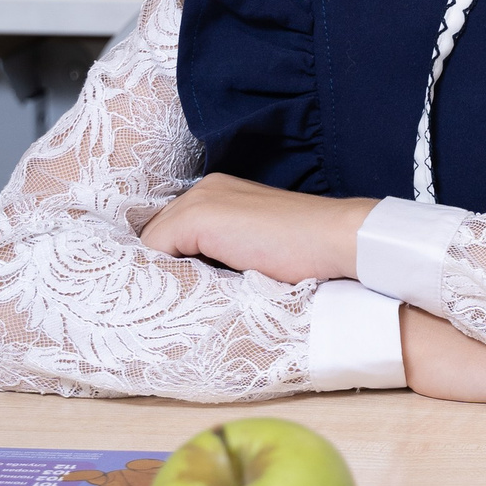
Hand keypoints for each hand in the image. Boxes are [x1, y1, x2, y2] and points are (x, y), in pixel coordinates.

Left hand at [139, 175, 374, 284]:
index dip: (171, 258)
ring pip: (152, 241)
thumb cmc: (304, 251)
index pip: (171, 227)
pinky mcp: (200, 216)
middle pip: (156, 233)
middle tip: (172, 296)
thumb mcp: (252, 247)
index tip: (177, 285)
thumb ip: (222, 250)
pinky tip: (183, 290)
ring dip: (161, 269)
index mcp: (218, 192)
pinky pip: (155, 248)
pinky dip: (162, 271)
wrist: (333, 238)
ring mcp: (201, 199)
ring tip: (177, 297)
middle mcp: (205, 188)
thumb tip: (189, 277)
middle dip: (161, 264)